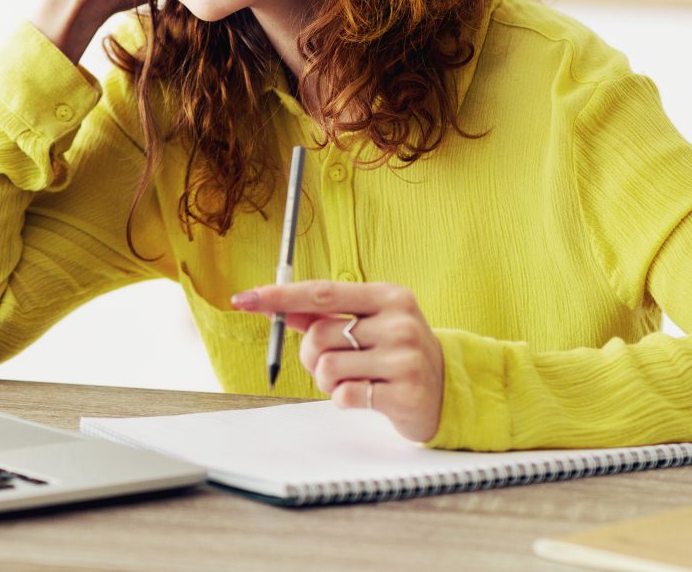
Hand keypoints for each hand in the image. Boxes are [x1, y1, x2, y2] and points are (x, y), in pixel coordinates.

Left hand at [232, 280, 445, 442]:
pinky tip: (365, 395)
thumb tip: (278, 305)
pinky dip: (342, 399)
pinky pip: (344, 396)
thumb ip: (324, 314)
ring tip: (353, 380)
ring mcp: (405, 359)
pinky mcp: (406, 393)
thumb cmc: (397, 352)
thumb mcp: (369, 322)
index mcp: (388, 297)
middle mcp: (400, 323)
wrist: (448, 391)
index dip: (279, 297)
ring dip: (326, 380)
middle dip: (311, 355)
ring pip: (327, 368)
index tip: (243, 299)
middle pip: (319, 336)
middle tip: (331, 364)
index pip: (322, 293)